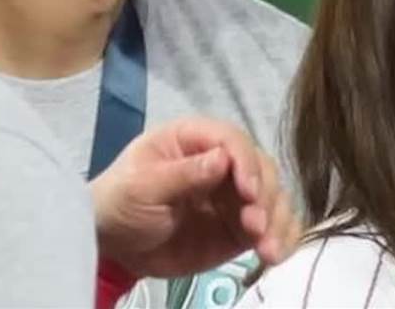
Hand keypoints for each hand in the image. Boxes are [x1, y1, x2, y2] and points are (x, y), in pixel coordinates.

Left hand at [89, 117, 301, 277]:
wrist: (113, 247)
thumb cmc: (119, 203)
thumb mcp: (140, 187)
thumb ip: (182, 174)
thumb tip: (222, 160)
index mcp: (196, 139)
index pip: (233, 141)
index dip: (246, 163)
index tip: (249, 193)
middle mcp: (224, 162)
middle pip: (262, 168)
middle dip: (265, 197)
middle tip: (255, 227)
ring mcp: (236, 196)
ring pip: (274, 198)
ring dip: (277, 222)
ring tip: (267, 250)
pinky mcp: (242, 226)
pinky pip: (273, 227)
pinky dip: (282, 239)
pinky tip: (275, 255)